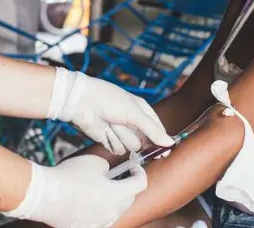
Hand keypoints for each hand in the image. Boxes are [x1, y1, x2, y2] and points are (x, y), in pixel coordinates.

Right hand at [4, 156, 146, 227]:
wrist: (46, 195)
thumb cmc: (70, 176)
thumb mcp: (95, 162)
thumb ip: (108, 166)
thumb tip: (108, 172)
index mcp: (119, 194)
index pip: (140, 184)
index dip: (139, 172)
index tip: (134, 167)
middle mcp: (113, 211)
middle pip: (129, 199)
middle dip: (127, 186)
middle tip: (119, 176)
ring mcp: (100, 222)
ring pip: (115, 210)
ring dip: (113, 200)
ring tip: (101, 189)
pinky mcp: (87, 227)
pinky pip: (100, 219)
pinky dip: (99, 210)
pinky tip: (89, 201)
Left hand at [48, 68, 174, 154]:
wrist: (83, 102)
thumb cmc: (110, 101)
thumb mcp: (135, 113)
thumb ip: (153, 130)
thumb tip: (170, 143)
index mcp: (142, 111)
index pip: (157, 130)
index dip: (161, 141)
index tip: (165, 152)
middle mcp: (133, 123)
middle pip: (145, 142)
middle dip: (138, 138)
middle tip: (127, 127)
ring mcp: (120, 132)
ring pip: (130, 146)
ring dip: (122, 137)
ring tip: (112, 123)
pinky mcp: (108, 141)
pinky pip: (117, 149)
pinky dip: (112, 141)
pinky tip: (105, 130)